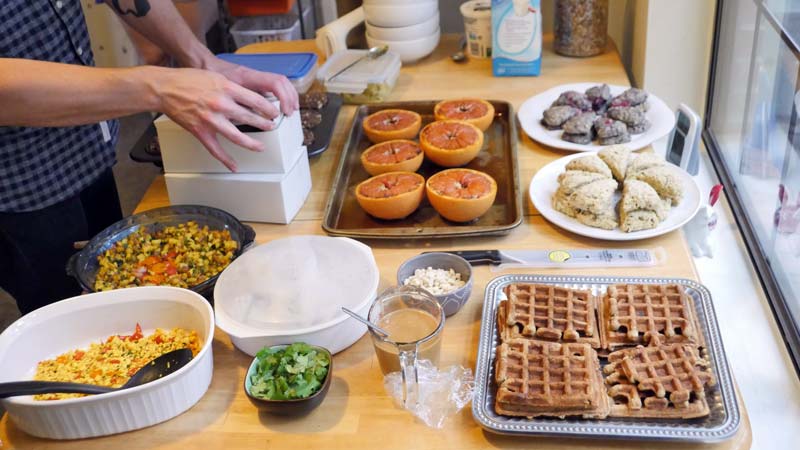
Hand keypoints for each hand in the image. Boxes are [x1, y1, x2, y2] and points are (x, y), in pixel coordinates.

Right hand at [154, 67, 279, 170]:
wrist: (165, 88)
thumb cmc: (188, 79)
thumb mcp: (215, 77)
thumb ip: (232, 87)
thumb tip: (249, 97)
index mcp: (226, 89)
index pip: (255, 100)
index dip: (268, 108)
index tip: (273, 112)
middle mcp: (221, 104)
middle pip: (250, 118)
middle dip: (264, 124)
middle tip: (272, 127)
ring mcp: (211, 120)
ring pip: (237, 137)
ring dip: (252, 143)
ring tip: (261, 146)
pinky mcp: (200, 131)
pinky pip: (216, 150)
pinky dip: (226, 160)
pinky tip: (234, 166)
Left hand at [205, 56, 298, 115]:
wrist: (204, 64)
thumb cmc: (210, 76)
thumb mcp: (223, 93)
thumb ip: (237, 105)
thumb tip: (250, 120)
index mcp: (248, 76)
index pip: (275, 83)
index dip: (284, 98)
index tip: (283, 111)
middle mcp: (255, 74)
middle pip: (282, 81)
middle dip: (290, 97)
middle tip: (290, 112)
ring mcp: (256, 75)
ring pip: (281, 81)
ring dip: (289, 95)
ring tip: (290, 109)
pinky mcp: (255, 78)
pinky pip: (274, 84)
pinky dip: (282, 93)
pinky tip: (281, 103)